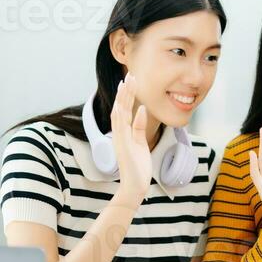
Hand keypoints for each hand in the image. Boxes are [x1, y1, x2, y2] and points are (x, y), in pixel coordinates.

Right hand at [110, 73, 151, 206]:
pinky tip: (136, 106)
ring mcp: (120, 139)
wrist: (135, 186)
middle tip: (130, 75)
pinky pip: (124, 128)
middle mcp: (119, 134)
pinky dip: (129, 116)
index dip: (126, 94)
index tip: (129, 80)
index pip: (123, 109)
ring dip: (124, 98)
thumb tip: (143, 110)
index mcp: (123, 132)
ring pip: (119, 114)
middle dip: (125, 91)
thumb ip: (140, 126)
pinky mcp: (123, 146)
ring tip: (128, 83)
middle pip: (120, 107)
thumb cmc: (138, 166)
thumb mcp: (141, 142)